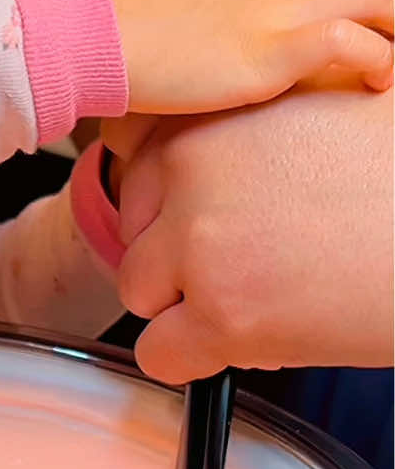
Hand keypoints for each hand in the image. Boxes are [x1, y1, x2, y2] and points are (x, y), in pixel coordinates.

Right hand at [101, 0, 392, 113]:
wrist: (94, 30)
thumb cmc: (116, 32)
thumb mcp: (177, 8)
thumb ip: (212, 20)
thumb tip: (215, 57)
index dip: (347, 1)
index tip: (349, 34)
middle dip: (388, 10)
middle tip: (385, 49)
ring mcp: (280, 5)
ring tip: (386, 69)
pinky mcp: (276, 49)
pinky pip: (357, 40)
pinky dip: (380, 59)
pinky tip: (374, 82)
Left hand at [104, 82, 393, 380]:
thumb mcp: (332, 109)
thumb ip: (259, 125)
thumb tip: (213, 159)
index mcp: (221, 114)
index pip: (137, 160)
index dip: (173, 198)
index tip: (210, 213)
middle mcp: (196, 174)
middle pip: (135, 228)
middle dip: (178, 253)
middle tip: (248, 262)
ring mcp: (202, 247)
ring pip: (140, 291)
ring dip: (185, 305)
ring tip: (257, 298)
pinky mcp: (221, 318)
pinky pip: (158, 355)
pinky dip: (191, 359)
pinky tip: (243, 341)